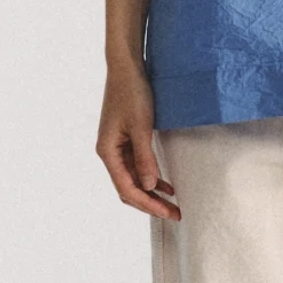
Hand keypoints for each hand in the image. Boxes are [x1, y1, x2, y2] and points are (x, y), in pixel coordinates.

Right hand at [97, 60, 180, 218]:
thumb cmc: (132, 93)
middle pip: (129, 188)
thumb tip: (149, 186)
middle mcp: (110, 153)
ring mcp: (118, 147)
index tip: (167, 212)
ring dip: (152, 192)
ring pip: (135, 179)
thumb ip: (145, 157)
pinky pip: (138, 166)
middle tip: (174, 213)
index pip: (126, 188)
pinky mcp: (126, 141)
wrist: (127, 68)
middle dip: (151, 203)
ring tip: (173, 204)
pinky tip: (166, 185)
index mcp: (107, 152)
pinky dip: (152, 177)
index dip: (147, 203)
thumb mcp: (141, 126)